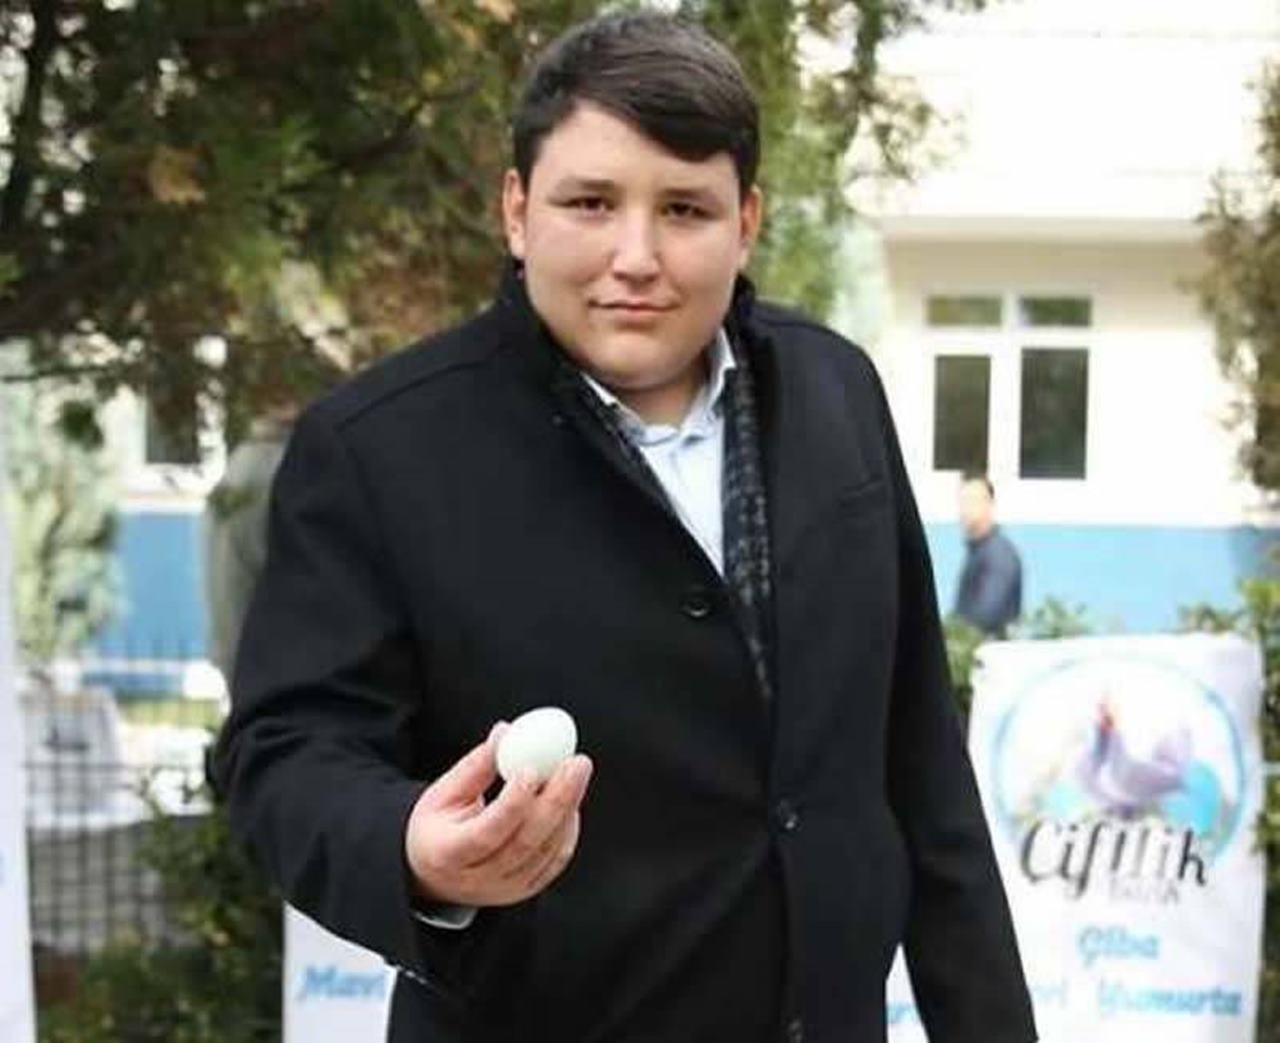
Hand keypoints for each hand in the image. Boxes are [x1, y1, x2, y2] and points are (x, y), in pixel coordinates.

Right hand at [404, 722, 592, 906]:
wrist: (433, 874)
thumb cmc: (436, 828)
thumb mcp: (442, 794)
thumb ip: (476, 766)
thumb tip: (506, 733)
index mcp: (449, 854)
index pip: (487, 832)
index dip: (513, 802)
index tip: (531, 769)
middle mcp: (479, 879)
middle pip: (527, 842)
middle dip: (557, 799)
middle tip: (575, 763)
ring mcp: (506, 889)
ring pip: (547, 851)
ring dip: (567, 808)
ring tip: (575, 772)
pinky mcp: (526, 889)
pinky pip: (556, 859)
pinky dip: (568, 828)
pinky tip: (570, 799)